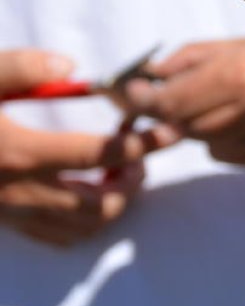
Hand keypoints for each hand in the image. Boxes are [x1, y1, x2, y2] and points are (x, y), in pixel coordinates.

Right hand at [0, 48, 176, 245]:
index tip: (168, 130)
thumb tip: (70, 67)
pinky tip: (85, 190)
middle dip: (132, 181)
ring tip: (119, 172)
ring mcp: (8, 213)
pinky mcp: (1, 223)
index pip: (99, 156)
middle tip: (141, 153)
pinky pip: (53, 238)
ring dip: (111, 205)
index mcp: (19, 153)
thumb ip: (20, 68)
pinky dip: (82, 222)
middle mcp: (18, 192)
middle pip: (99, 204)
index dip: (141, 145)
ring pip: (80, 229)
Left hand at [126, 32, 244, 174]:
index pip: (167, 104)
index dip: (144, 101)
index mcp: (239, 78)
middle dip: (183, 112)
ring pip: (215, 148)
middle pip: (186, 129)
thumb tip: (152, 74)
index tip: (134, 94)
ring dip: (217, 129)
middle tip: (196, 93)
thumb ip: (198, 56)